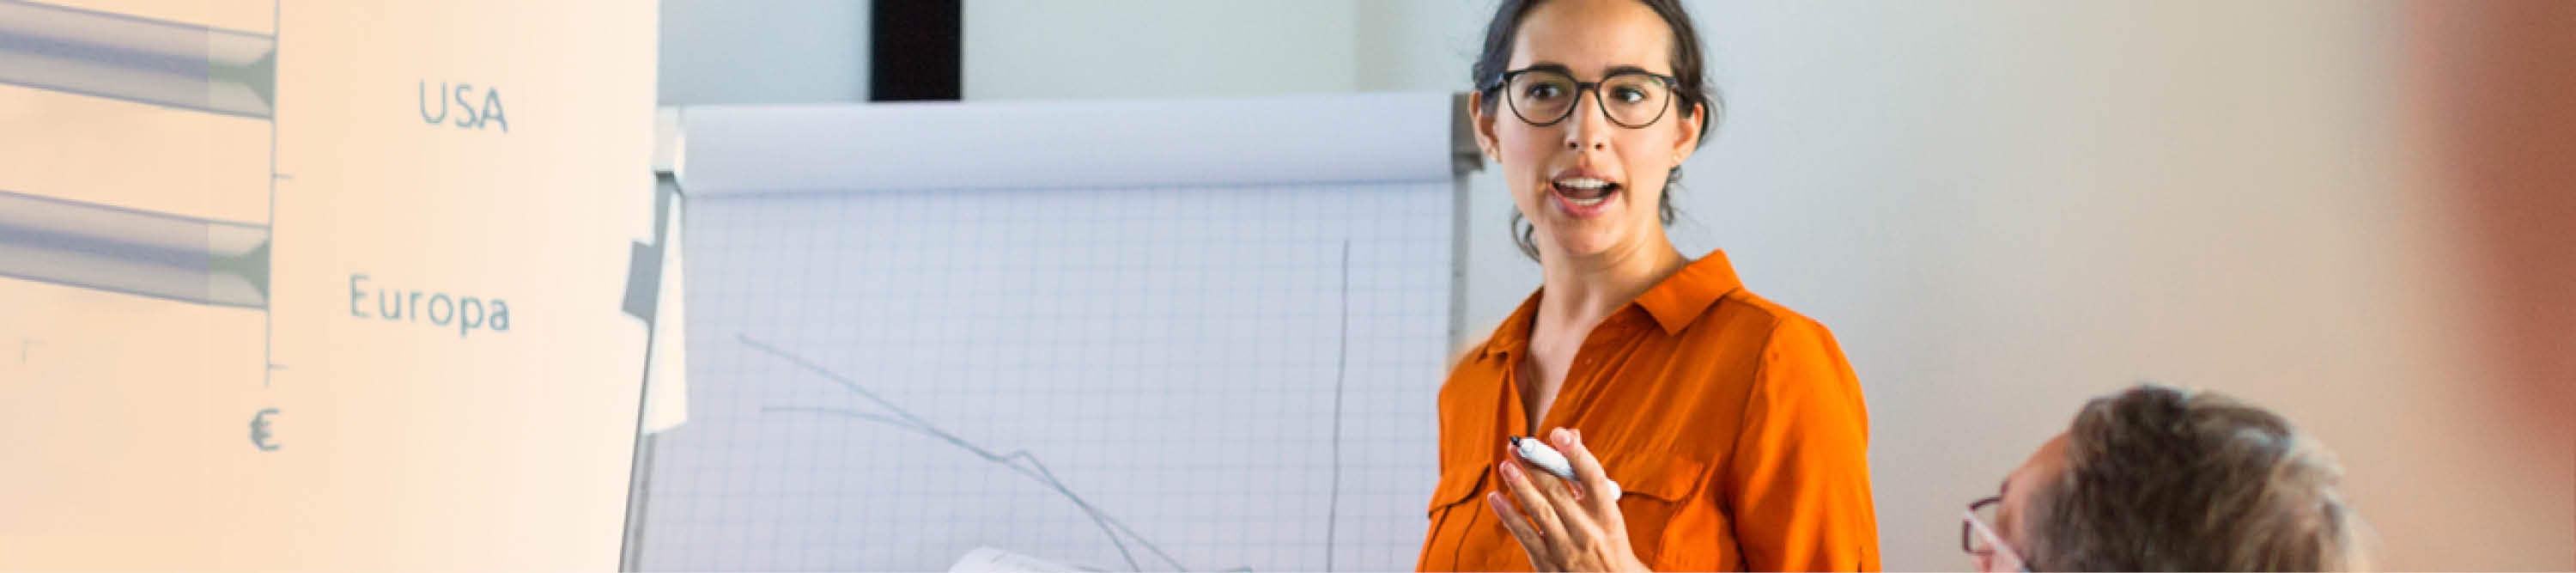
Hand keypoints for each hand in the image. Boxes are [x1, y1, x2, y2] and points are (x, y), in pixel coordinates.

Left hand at [1488, 428, 1650, 571]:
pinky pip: (1525, 535)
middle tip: (1518, 445)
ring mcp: (1567, 548)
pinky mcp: (1547, 563)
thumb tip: (1570, 435)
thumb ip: (1585, 477)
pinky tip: (1496, 498)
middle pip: (1558, 492)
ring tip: (1506, 465)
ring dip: (1520, 486)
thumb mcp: (1606, 514)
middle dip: (1536, 466)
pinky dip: (1509, 515)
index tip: (1558, 432)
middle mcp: (1588, 532)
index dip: (1576, 454)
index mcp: (1608, 517)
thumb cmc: (1606, 542)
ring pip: (1540, 511)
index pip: (1593, 479)